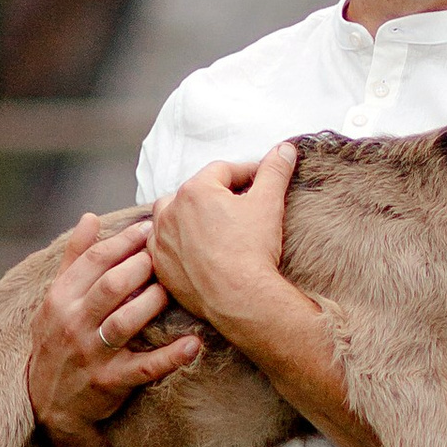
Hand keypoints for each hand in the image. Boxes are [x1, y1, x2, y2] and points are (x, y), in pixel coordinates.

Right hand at [28, 214, 201, 438]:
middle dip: (143, 266)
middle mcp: (73, 323)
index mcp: (60, 297)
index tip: (152, 229)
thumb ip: (75, 258)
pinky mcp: (111, 381)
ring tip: (177, 290)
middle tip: (170, 256)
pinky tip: (194, 343)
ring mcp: (92, 353)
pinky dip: (171, 356)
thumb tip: (90, 217)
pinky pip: (145, 367)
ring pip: (125, 321)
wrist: (47, 400)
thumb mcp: (55, 299)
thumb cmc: (57, 340)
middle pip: (112, 286)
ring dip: (155, 301)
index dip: (126, 241)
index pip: (95, 260)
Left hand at [150, 145, 298, 336]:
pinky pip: (165, 247)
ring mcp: (161, 240)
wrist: (238, 298)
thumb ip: (275, 171)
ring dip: (190, 218)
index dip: (246, 173)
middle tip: (238, 208)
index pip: (223, 170)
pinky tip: (197, 251)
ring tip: (213, 228)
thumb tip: (286, 148)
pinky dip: (178, 244)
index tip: (261, 182)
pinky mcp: (160, 266)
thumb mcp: (269, 204)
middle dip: (215, 195)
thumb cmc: (252, 250)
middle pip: (194, 191)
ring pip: (173, 217)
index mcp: (196, 190)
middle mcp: (170, 210)